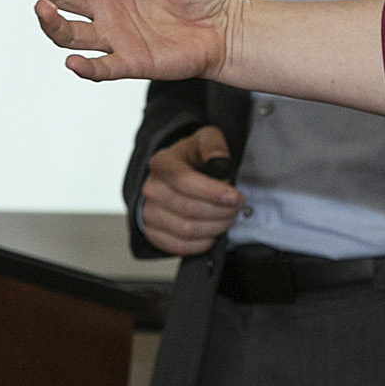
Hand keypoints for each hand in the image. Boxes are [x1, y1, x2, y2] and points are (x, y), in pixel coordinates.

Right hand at [140, 126, 243, 255]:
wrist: (173, 175)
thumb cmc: (191, 157)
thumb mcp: (204, 139)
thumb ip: (213, 145)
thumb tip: (220, 161)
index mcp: (162, 163)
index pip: (185, 182)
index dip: (213, 192)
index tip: (235, 196)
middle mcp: (151, 189)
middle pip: (189, 209)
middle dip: (221, 212)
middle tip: (236, 208)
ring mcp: (148, 213)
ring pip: (186, 230)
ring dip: (215, 228)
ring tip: (228, 218)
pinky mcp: (152, 233)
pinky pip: (178, 246)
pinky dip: (201, 244)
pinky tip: (213, 232)